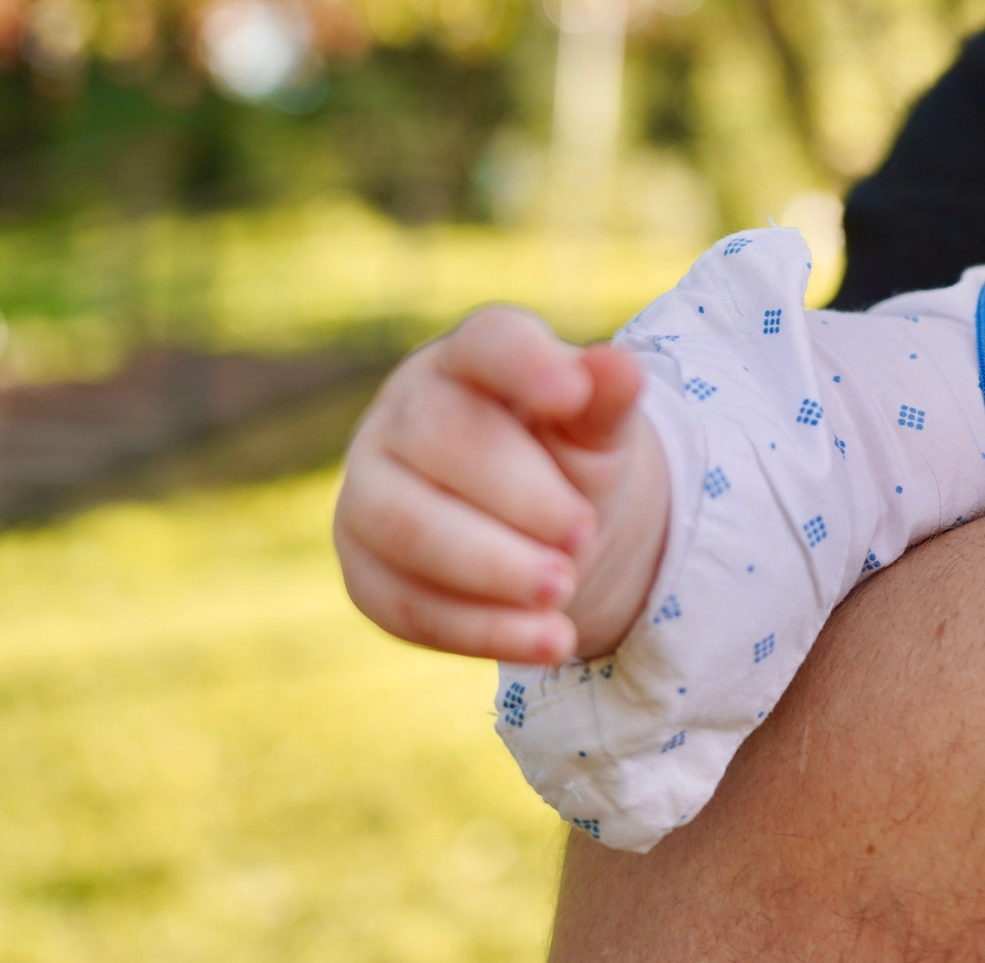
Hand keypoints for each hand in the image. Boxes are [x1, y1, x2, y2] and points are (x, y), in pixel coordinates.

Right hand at [334, 306, 668, 664]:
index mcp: (470, 360)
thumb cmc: (569, 458)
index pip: (488, 343)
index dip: (525, 364)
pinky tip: (550, 641)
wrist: (542, 533)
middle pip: (440, 440)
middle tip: (583, 534)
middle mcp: (404, 415)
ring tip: (564, 591)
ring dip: (489, 566)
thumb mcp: (600, 432)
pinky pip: (405, 603)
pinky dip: (482, 629)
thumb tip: (620, 369)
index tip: (572, 392)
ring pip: (404, 526)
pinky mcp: (364, 569)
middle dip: (517, 494)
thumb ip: (607, 403)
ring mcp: (369, 490)